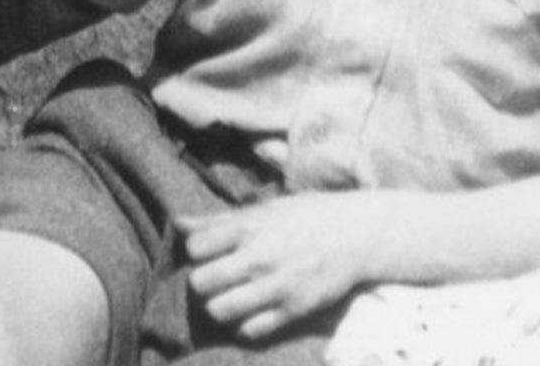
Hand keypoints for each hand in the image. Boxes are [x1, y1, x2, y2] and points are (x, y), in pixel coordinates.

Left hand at [182, 192, 371, 341]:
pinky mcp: (293, 310)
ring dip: (221, 306)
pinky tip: (255, 311)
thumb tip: (179, 224)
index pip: (196, 247)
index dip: (198, 253)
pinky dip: (246, 324)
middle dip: (205, 282)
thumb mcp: (268, 209)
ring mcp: (276, 286)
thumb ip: (222, 219)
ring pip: (220, 310)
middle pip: (201, 283)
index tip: (210, 254)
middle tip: (219, 279)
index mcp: (252, 227)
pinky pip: (250, 330)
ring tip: (233, 297)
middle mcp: (260, 257)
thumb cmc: (310, 216)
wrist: (360, 233)